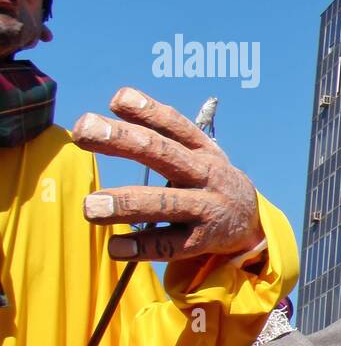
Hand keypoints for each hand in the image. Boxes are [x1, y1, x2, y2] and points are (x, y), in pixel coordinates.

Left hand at [72, 87, 262, 261]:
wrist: (252, 222)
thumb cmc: (207, 181)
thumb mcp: (196, 152)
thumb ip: (162, 129)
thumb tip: (118, 98)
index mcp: (202, 150)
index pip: (174, 125)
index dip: (147, 110)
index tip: (116, 100)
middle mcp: (206, 174)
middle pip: (163, 153)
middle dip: (123, 140)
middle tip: (83, 131)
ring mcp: (207, 207)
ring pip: (165, 202)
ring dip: (127, 203)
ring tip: (90, 207)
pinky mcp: (204, 240)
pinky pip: (171, 245)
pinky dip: (142, 247)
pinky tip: (115, 247)